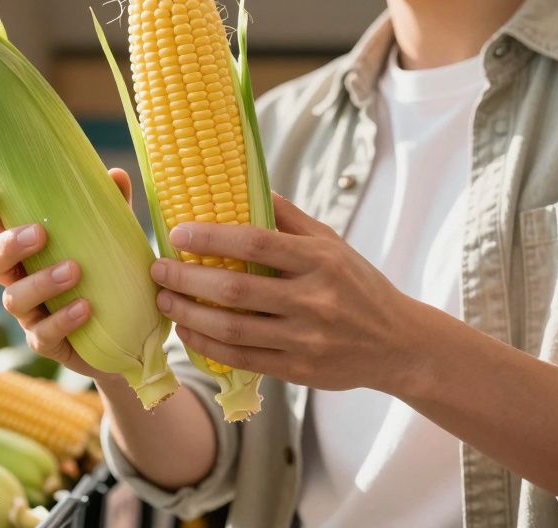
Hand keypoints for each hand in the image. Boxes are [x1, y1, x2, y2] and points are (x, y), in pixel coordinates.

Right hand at [0, 168, 134, 378]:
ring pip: (14, 298)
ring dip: (41, 282)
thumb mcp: (113, 241)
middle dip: (8, 246)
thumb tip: (115, 175)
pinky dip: (62, 319)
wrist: (127, 338)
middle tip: (40, 234)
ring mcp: (30, 314)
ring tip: (74, 271)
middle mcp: (20, 280)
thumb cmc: (108, 278)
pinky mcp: (46, 343)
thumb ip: (111, 210)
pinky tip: (86, 308)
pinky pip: (43, 334)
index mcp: (27, 251)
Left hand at [150, 193, 428, 393]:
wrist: (399, 344)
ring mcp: (306, 339)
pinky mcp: (300, 370)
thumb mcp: (333, 244)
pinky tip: (187, 332)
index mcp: (320, 261)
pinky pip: (243, 359)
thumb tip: (247, 186)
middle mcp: (314, 300)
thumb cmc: (358, 285)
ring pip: (233, 329)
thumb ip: (289, 219)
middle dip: (187, 279)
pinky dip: (208, 346)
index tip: (178, 234)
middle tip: (158, 269)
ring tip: (164, 301)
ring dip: (189, 315)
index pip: (255, 243)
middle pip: (235, 290)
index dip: (211, 238)